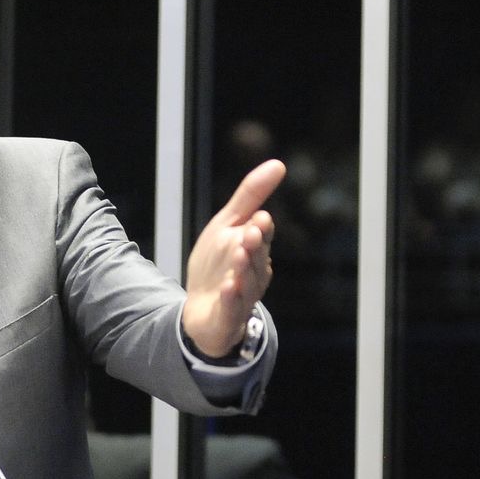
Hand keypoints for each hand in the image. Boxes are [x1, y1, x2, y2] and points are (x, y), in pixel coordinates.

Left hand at [181, 159, 286, 357]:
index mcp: (255, 250)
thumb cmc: (218, 263)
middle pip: (257, 258)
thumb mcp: (228, 224)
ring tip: (240, 253)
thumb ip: (251, 196)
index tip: (261, 217)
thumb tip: (278, 164)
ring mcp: (242, 295)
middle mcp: (253, 272)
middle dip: (255, 245)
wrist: (201, 308)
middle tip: (252, 231)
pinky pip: (232, 306)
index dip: (261, 228)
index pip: (261, 236)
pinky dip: (231, 296)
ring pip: (247, 281)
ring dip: (244, 267)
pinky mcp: (228, 314)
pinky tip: (228, 287)